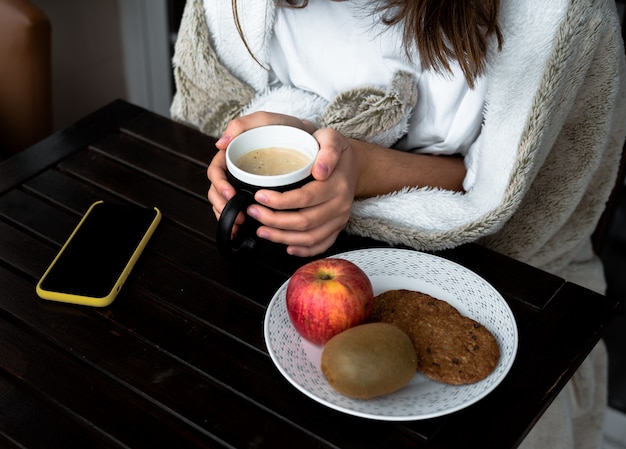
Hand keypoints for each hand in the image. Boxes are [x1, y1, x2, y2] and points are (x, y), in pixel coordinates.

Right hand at [207, 111, 315, 225]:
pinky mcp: (255, 196)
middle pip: (217, 192)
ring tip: (239, 227)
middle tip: (238, 217)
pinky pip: (241, 210)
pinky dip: (238, 221)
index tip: (230, 195)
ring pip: (226, 204)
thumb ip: (244, 124)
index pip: (215, 172)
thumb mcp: (266, 121)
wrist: (310, 141)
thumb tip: (220, 143)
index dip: (219, 185)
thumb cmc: (287, 129)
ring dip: (228, 217)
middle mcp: (235, 171)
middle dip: (223, 207)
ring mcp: (244, 184)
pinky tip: (243, 231)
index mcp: (232, 154)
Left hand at [246, 128, 358, 256]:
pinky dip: (303, 250)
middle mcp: (340, 206)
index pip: (305, 198)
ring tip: (261, 230)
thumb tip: (320, 170)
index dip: (279, 201)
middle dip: (274, 220)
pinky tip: (286, 247)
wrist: (354, 165)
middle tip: (253, 212)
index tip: (259, 197)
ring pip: (309, 237)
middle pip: (304, 221)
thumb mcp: (332, 138)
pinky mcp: (337, 228)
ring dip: (282, 237)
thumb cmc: (337, 151)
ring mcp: (339, 219)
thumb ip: (328, 150)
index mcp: (337, 185)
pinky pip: (321, 245)